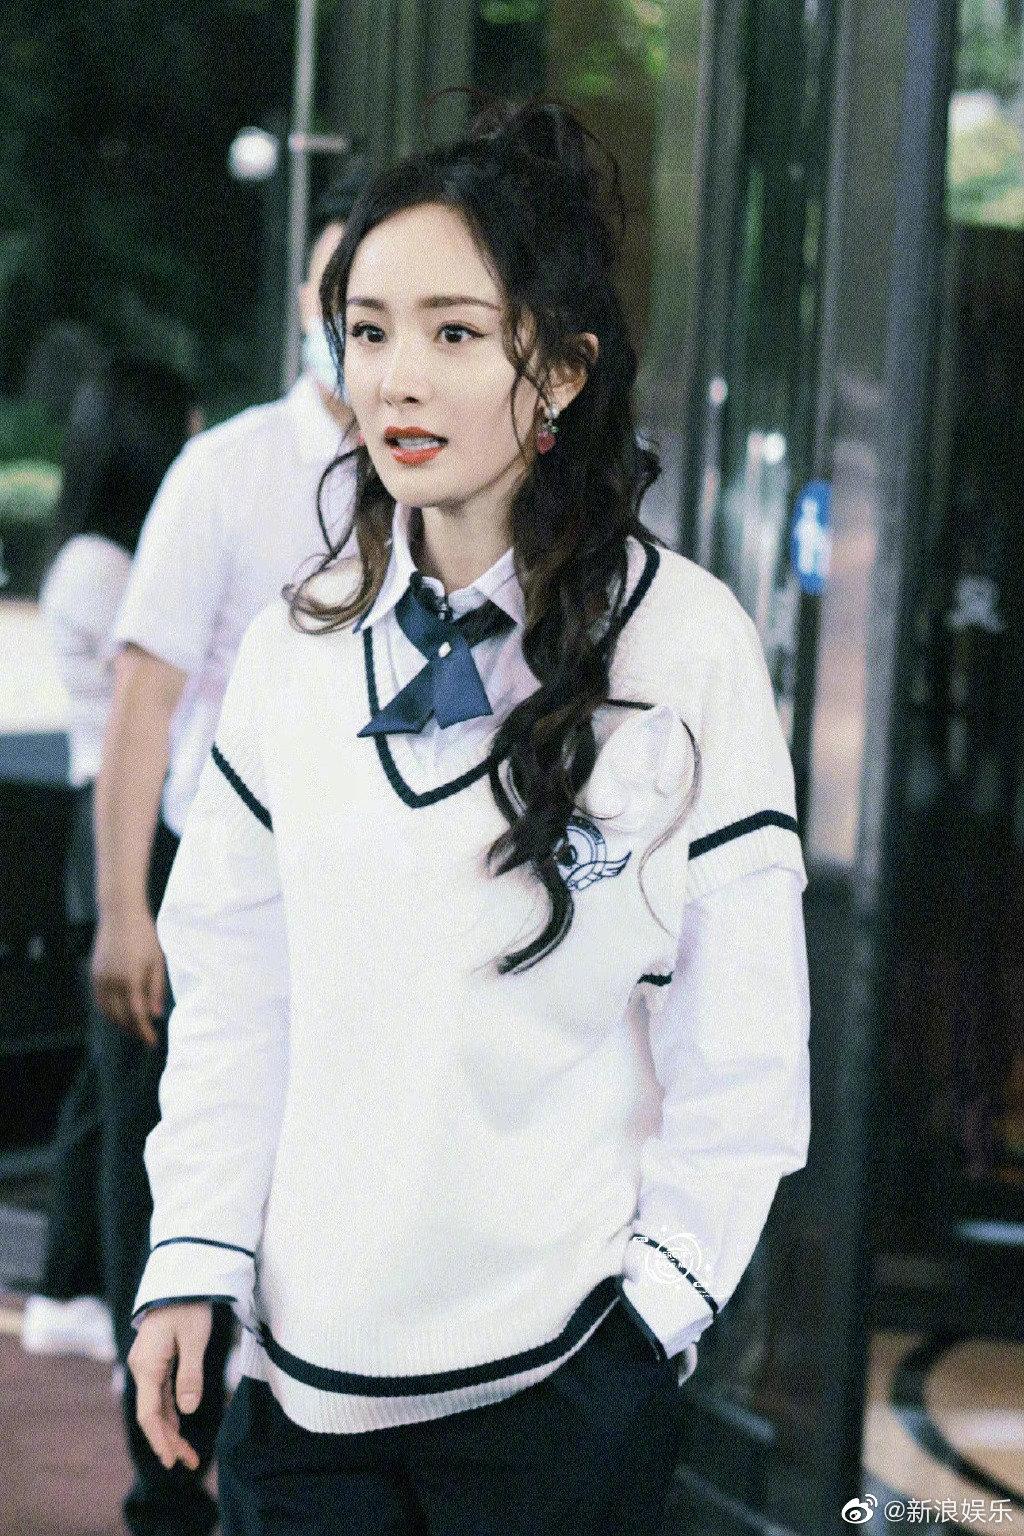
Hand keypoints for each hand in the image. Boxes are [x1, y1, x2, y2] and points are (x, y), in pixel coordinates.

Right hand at [91, 905, 166, 1044]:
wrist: (120, 914)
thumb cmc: (145, 935)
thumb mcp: (157, 961)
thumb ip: (156, 989)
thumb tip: (156, 1015)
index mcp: (131, 979)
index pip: (137, 1015)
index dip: (145, 1031)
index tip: (153, 1042)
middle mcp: (112, 982)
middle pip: (121, 1017)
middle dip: (134, 1030)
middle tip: (146, 1036)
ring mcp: (100, 978)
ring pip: (107, 1011)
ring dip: (120, 1024)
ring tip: (134, 1028)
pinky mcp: (94, 974)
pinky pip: (99, 1001)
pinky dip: (109, 1011)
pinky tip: (120, 1014)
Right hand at [128, 1302, 212, 1471]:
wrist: (180, 1277)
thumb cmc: (188, 1305)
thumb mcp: (195, 1338)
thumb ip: (190, 1375)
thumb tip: (187, 1411)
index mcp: (147, 1366)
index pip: (148, 1413)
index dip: (159, 1439)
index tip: (170, 1460)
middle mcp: (142, 1368)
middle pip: (152, 1413)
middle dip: (168, 1440)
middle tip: (188, 1463)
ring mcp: (147, 1363)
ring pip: (155, 1404)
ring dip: (170, 1428)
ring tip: (187, 1452)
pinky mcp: (155, 1359)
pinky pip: (159, 1392)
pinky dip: (170, 1410)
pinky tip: (180, 1423)